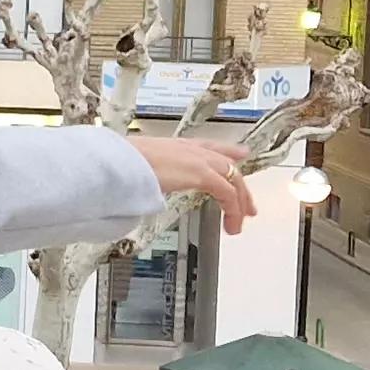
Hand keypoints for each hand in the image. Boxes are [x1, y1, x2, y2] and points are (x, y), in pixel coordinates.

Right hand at [126, 135, 258, 232]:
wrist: (121, 162)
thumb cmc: (121, 163)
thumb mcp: (137, 168)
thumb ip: (145, 177)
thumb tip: (136, 189)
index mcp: (176, 146)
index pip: (208, 147)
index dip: (226, 152)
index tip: (239, 155)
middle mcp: (191, 150)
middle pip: (227, 165)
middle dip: (240, 186)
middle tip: (247, 205)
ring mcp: (198, 160)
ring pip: (232, 179)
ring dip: (239, 203)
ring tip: (239, 223)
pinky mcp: (202, 173)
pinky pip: (227, 193)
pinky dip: (233, 210)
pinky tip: (232, 224)